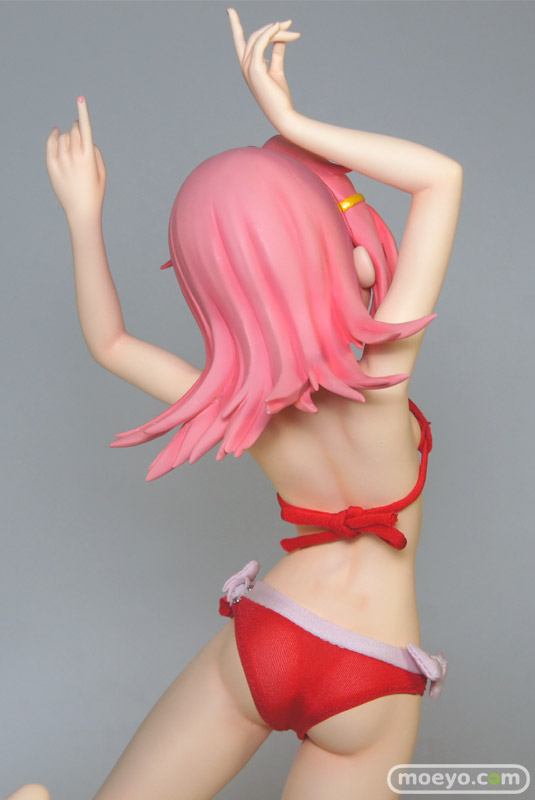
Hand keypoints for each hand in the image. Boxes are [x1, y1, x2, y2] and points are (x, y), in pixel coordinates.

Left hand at [46, 96, 105, 222]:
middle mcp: (74, 156)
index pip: (86, 128)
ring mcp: (61, 160)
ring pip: (63, 136)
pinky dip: (54, 136)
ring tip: (72, 145)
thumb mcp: (102, 171)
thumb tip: (86, 139)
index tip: (80, 97)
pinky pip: (51, 143)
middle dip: (78, 129)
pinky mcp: (51, 165)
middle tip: (81, 134)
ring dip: (68, 136)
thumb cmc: (95, 191)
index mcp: (89, 157)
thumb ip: (95, 152)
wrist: (81, 210)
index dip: (83, 111)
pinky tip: (56, 132)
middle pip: (75, 130)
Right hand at [227, 8, 299, 129]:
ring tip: (293, 30)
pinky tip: (279, 27)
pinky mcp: (254, 69)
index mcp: (248, 67)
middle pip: (255, 36)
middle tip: (291, 24)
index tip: (230, 10)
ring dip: (277, 31)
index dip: (234, 25)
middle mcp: (244, 66)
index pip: (239, 42)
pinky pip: (260, 43)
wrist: (282, 114)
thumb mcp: (277, 70)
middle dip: (273, 28)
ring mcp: (247, 68)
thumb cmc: (279, 97)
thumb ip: (276, 52)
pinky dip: (269, 33)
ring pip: (259, 38)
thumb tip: (280, 36)